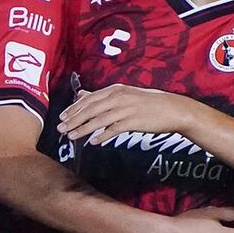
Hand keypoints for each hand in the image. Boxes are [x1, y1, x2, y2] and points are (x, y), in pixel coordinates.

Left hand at [57, 84, 194, 143]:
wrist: (172, 109)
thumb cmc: (148, 103)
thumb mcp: (124, 94)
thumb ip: (102, 96)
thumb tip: (82, 94)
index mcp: (115, 90)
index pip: (89, 99)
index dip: (74, 109)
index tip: (62, 117)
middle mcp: (118, 97)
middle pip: (90, 109)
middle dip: (74, 119)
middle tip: (61, 129)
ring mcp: (126, 109)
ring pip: (98, 120)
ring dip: (83, 129)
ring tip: (71, 137)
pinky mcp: (133, 122)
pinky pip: (113, 130)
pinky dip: (102, 136)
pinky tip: (93, 142)